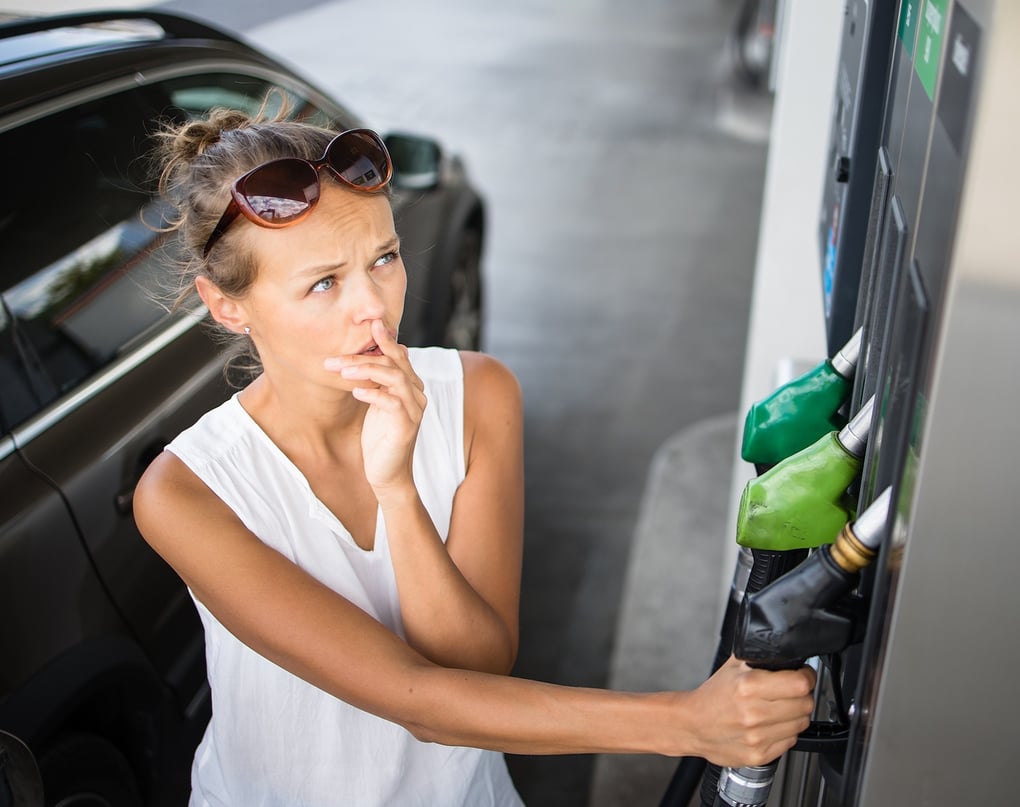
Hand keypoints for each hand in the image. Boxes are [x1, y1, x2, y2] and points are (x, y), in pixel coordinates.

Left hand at [326, 319, 426, 494]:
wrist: (387, 474)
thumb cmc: (379, 438)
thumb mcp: (376, 404)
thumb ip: (376, 381)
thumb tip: (368, 356)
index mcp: (410, 386)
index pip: (399, 356)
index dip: (386, 340)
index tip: (371, 324)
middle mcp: (416, 395)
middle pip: (393, 364)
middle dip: (362, 358)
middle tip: (333, 360)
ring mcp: (414, 410)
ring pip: (394, 378)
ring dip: (366, 371)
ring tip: (342, 373)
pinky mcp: (407, 426)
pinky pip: (393, 403)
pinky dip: (374, 394)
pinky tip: (356, 392)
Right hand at [685, 656, 815, 766]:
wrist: (693, 725)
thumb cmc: (712, 696)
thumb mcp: (733, 666)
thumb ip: (760, 656)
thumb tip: (786, 651)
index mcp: (749, 686)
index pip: (800, 684)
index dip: (806, 677)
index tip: (803, 676)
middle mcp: (754, 713)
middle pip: (805, 704)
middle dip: (802, 695)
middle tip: (790, 692)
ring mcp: (758, 736)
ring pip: (801, 723)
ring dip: (796, 714)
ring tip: (779, 709)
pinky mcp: (760, 754)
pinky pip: (791, 741)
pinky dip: (785, 732)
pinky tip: (771, 725)